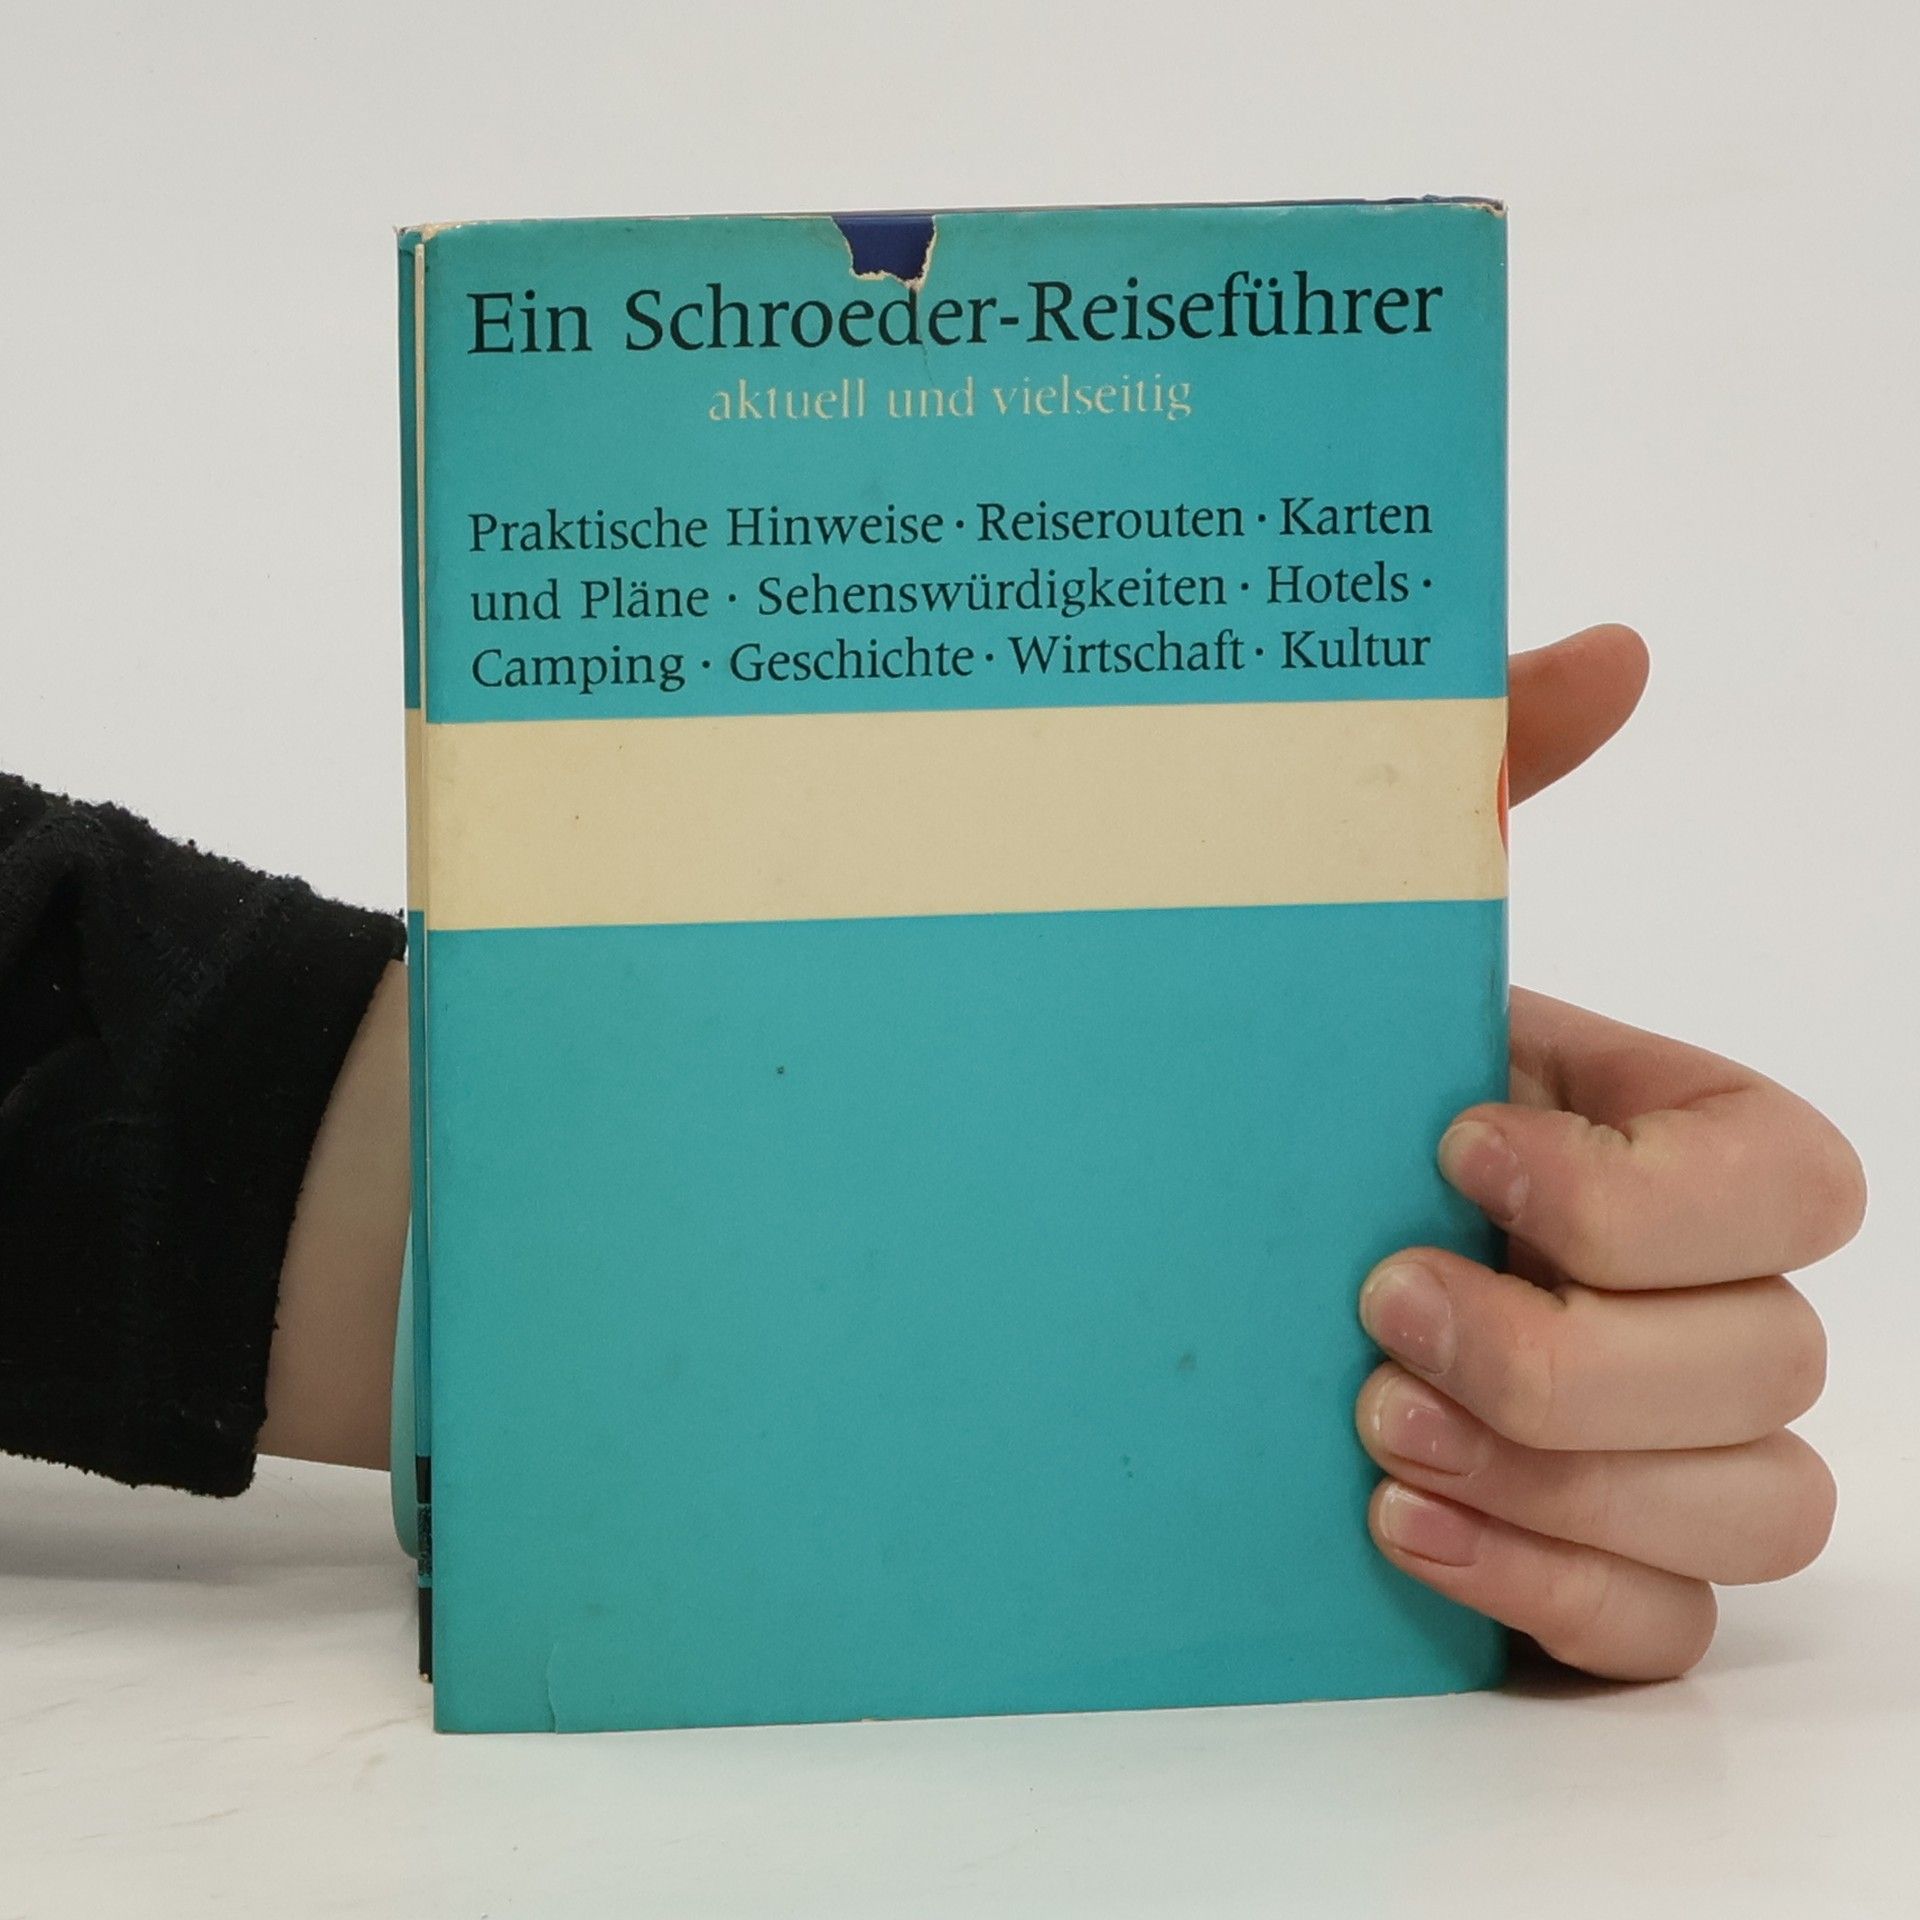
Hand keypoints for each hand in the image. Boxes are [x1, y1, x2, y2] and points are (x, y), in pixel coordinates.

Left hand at [1355, 625, 1867, 1679]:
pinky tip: (1396, 1530)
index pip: (1799, 1186)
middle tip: (1380, 1308)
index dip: (1649, 1193)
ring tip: (1372, 1428)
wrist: (1203, 1251)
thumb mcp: (1366, 914)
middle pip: (1777, 1367)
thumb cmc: (1312, 1077)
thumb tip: (1616, 647)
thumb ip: (1479, 772)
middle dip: (1576, 1353)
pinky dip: (1552, 1590)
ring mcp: (1664, 1449)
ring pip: (1757, 1510)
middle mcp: (1705, 1299)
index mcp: (1682, 1144)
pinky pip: (1664, 1631)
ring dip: (1566, 1479)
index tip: (1456, 1148)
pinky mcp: (1594, 1568)